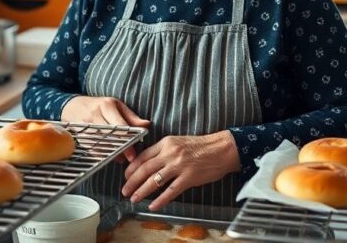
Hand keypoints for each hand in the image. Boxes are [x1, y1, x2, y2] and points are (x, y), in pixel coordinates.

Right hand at [61, 96, 149, 160]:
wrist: (72, 105)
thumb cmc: (100, 106)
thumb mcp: (117, 106)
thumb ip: (132, 117)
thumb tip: (147, 125)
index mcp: (107, 106)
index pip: (119, 125)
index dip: (128, 140)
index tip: (134, 153)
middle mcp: (95, 115)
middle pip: (109, 135)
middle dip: (120, 148)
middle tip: (129, 158)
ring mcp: (84, 124)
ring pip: (99, 143)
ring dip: (110, 153)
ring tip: (120, 159)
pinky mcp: (78, 133)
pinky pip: (90, 147)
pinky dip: (100, 154)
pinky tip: (108, 157)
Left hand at [121, 131, 239, 210]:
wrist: (222, 149)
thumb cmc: (201, 146)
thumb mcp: (179, 141)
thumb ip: (164, 150)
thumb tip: (148, 163)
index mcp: (166, 143)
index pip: (143, 156)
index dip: (131, 168)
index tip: (126, 176)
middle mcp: (170, 153)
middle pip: (145, 169)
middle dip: (132, 181)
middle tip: (125, 190)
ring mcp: (179, 166)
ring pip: (155, 181)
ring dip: (142, 191)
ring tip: (134, 198)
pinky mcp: (189, 178)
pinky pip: (170, 191)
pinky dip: (160, 200)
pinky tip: (153, 206)